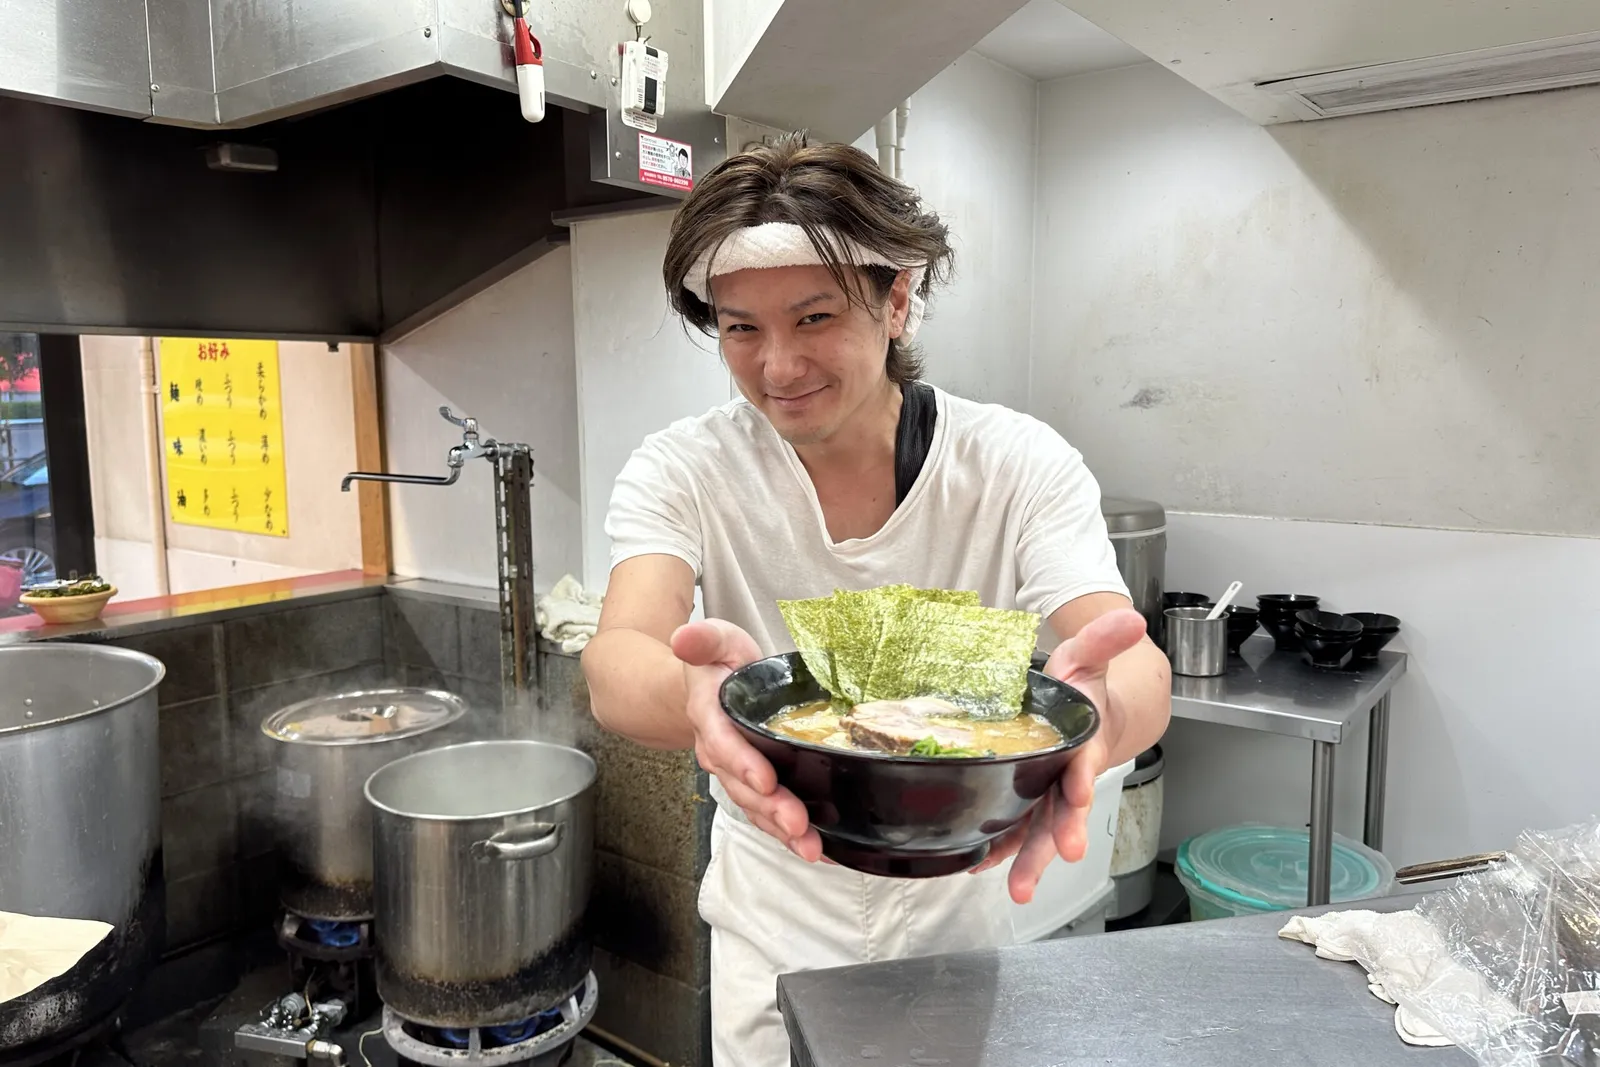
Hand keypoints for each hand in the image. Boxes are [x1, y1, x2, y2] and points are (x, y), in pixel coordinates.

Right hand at [672, 620, 822, 861]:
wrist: (708, 684)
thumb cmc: (719, 662)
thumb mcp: (715, 639)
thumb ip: (703, 638)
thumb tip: (683, 636)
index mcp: (708, 713)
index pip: (723, 741)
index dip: (742, 762)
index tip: (766, 780)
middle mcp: (717, 750)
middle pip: (741, 784)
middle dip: (769, 808)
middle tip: (797, 825)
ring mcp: (733, 771)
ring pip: (753, 805)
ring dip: (780, 829)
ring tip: (810, 847)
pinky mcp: (751, 783)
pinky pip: (765, 812)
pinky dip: (786, 833)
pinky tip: (815, 848)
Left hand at [971, 607, 1147, 903]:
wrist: (1082, 716)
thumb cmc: (1084, 689)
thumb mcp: (1089, 656)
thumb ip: (1105, 639)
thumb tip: (1132, 617)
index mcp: (1083, 745)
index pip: (1086, 763)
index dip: (1084, 778)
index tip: (1081, 791)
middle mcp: (1067, 777)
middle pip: (1066, 811)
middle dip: (1062, 835)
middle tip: (1062, 856)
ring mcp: (1045, 795)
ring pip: (1040, 831)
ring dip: (1030, 860)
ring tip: (1019, 889)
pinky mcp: (1023, 801)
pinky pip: (1013, 828)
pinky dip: (999, 848)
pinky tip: (979, 864)